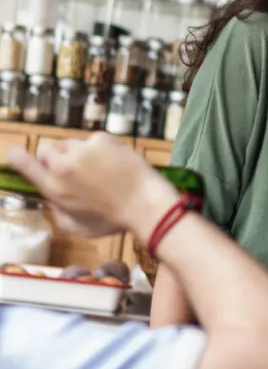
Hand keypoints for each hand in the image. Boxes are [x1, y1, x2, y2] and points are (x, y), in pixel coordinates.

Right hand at [7, 134, 177, 237]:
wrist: (147, 205)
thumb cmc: (115, 221)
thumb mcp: (79, 228)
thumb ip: (58, 214)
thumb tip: (52, 201)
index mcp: (54, 189)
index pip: (23, 163)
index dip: (19, 157)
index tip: (19, 154)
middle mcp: (63, 167)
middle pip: (46, 150)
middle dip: (56, 158)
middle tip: (75, 170)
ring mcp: (82, 151)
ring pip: (71, 144)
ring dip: (79, 153)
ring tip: (100, 169)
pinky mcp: (101, 140)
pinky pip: (93, 140)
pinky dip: (101, 149)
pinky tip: (114, 163)